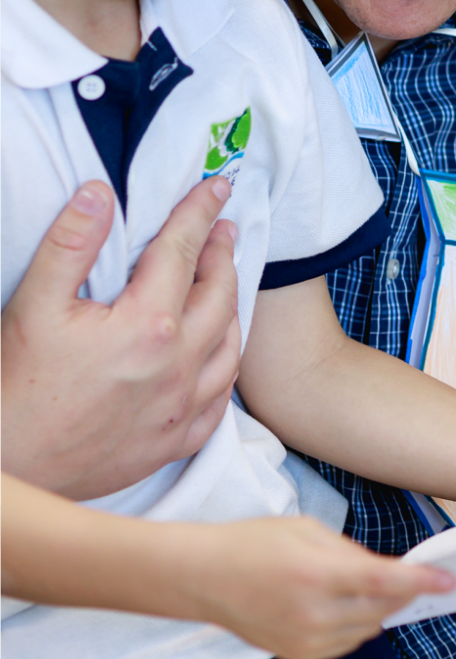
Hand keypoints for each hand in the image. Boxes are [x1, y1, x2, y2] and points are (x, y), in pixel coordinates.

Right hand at [2, 177, 240, 498]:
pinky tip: (218, 352)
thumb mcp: (33, 305)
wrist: (10, 472)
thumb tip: (99, 193)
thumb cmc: (15, 389)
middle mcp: (177, 368)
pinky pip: (221, 399)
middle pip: (219, 296)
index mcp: (147, 326)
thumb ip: (71, 244)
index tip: (219, 186)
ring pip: (230, 345)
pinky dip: (225, 364)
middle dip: (223, 254)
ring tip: (223, 280)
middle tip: (222, 228)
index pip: (183, 252)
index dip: (200, 213)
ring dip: (231, 305)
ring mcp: (180, 409)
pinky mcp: (174, 442)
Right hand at [188, 517, 455, 658]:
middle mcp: (314, 614)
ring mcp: (304, 641)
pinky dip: (357, 624)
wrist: (203, 578)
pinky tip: (350, 604)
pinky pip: (346, 644)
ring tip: (376, 585)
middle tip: (418, 574)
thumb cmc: (253, 543)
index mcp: (317, 574)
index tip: (450, 579)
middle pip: (382, 608)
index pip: (384, 581)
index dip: (422, 580)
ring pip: (368, 629)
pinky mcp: (297, 656)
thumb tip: (384, 570)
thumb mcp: (308, 530)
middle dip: (404, 591)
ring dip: (381, 608)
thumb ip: (351, 552)